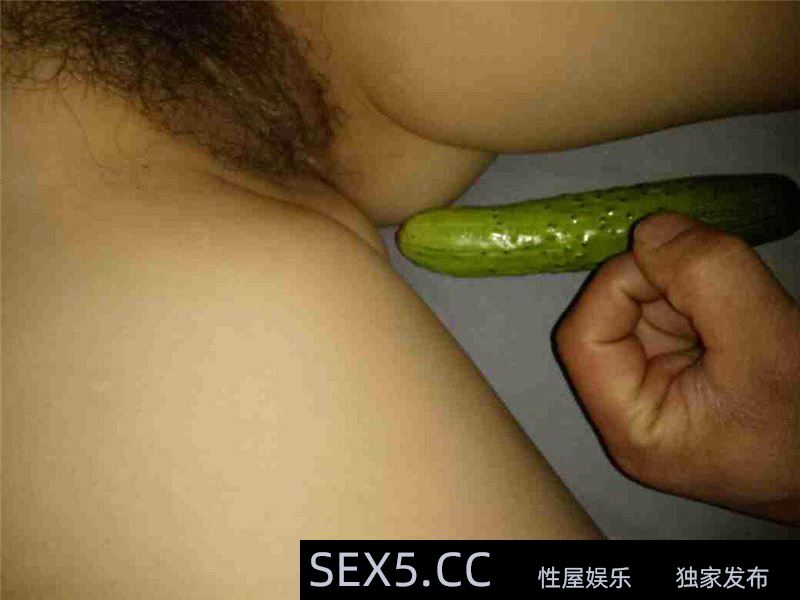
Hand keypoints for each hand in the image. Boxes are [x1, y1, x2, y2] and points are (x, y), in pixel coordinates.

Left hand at [555, 212, 799, 523]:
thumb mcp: (769, 343)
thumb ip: (706, 275)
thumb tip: (650, 230)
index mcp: (632, 428)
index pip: (583, 337)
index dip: (619, 285)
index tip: (676, 263)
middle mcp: (632, 413)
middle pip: (609, 318)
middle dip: (662, 286)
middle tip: (723, 292)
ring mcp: (657, 394)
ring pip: (643, 310)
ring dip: (689, 292)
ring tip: (744, 319)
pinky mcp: (682, 376)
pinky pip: (673, 317)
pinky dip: (703, 301)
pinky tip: (741, 322)